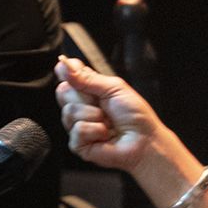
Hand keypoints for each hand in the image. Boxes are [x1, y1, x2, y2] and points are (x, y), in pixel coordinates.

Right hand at [54, 56, 164, 173]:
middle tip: (103, 104)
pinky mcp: (78, 144)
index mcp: (89, 90)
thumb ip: (87, 77)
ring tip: (108, 122)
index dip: (68, 72)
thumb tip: (63, 64)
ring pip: (69, 112)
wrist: (144, 140)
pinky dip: (95, 131)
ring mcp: (77, 125)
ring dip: (94, 116)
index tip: (74, 74)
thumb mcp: (114, 88)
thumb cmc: (135, 115)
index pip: (68, 75)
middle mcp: (80, 106)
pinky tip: (104, 135)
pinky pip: (77, 130)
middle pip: (63, 92)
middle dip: (85, 97)